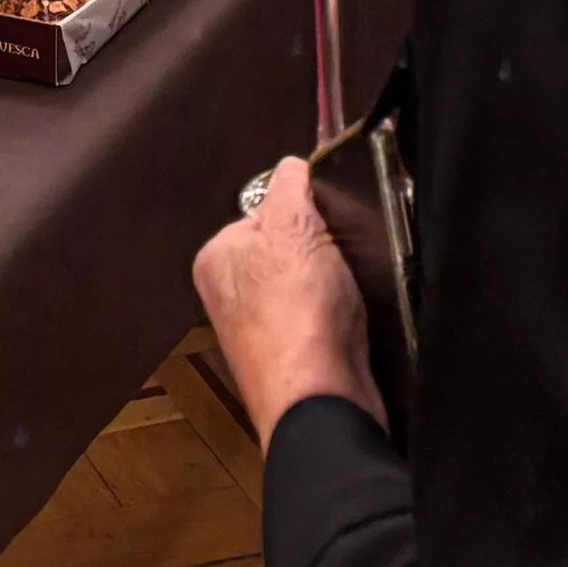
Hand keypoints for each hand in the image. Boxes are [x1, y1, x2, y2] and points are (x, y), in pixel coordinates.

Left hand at [191, 159, 379, 449]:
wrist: (321, 401)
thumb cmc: (296, 316)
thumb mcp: (292, 224)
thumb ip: (289, 184)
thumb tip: (293, 165)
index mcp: (217, 258)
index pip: (265, 209)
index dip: (302, 209)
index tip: (323, 221)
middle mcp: (231, 296)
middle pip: (291, 246)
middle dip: (321, 248)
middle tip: (337, 258)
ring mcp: (262, 331)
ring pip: (312, 283)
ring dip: (336, 283)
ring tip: (345, 295)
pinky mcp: (296, 358)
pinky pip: (327, 317)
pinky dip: (344, 316)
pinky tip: (350, 322)